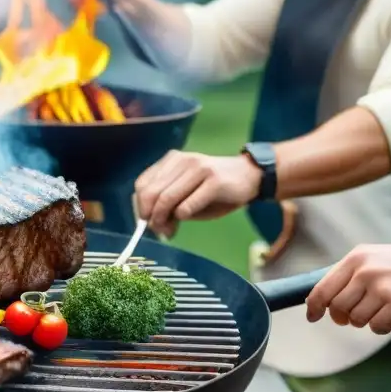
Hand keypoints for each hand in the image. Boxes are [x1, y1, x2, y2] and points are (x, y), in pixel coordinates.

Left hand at [135, 151, 261, 237]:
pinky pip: (187, 205)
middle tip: (158, 230)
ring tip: (168, 231)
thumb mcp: (187, 193)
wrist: (250, 176)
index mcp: (171, 160)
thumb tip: (152, 224)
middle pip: (151, 192)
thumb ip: (168, 204)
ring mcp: (198, 168)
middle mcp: (182, 160)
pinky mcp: (214, 181)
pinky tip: (185, 219)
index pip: (142, 184)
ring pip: (166, 198)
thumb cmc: (215, 189)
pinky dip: (182, 217)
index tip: (145, 222)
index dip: (140, 206)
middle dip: (150, 216)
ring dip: (163, 220)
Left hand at [305, 242, 390, 334]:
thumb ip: (349, 275)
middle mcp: (363, 272)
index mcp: (354, 259)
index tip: (312, 316)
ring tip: (382, 311)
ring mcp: (380, 288)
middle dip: (342, 317)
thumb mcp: (372, 259)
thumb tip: (324, 299)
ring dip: (367, 321)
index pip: (322, 288)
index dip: (314, 306)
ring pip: (356, 319)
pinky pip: (376, 327)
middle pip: (336, 307)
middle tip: (353, 318)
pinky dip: (383, 327)